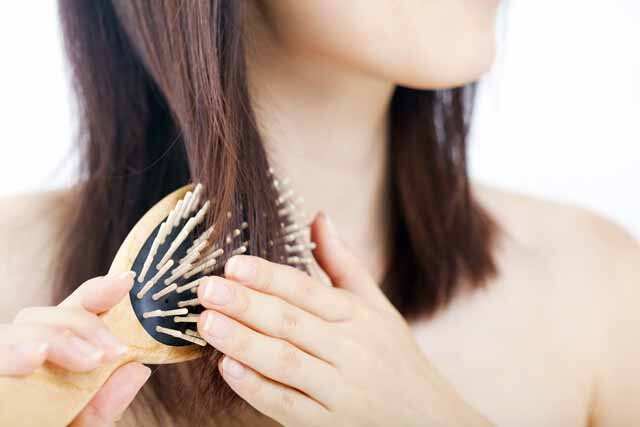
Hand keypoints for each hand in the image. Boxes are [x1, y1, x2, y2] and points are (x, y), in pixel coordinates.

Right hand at [0, 273, 150, 425]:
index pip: (74, 313)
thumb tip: (137, 370)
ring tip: (88, 361)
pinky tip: (33, 358)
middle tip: (112, 353)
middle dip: (86, 325)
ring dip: (57, 340)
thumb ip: (104, 407)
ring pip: (21, 327)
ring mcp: (4, 360)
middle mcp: (24, 353)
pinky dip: (12, 353)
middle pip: (48, 315)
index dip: (100, 292)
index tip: (126, 282)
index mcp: (54, 358)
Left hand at [196, 213, 490, 426]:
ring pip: (286, 362)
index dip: (270, 277)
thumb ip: (343, 262)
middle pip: (292, 323)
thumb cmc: (393, 354)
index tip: (234, 264)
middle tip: (206, 289)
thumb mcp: (376, 305)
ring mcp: (340, 391)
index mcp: (359, 316)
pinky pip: (287, 405)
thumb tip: (318, 216)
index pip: (308, 292)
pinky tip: (227, 368)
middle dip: (247, 305)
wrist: (427, 417)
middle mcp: (351, 351)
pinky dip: (257, 388)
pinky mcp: (328, 424)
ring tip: (207, 322)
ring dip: (243, 342)